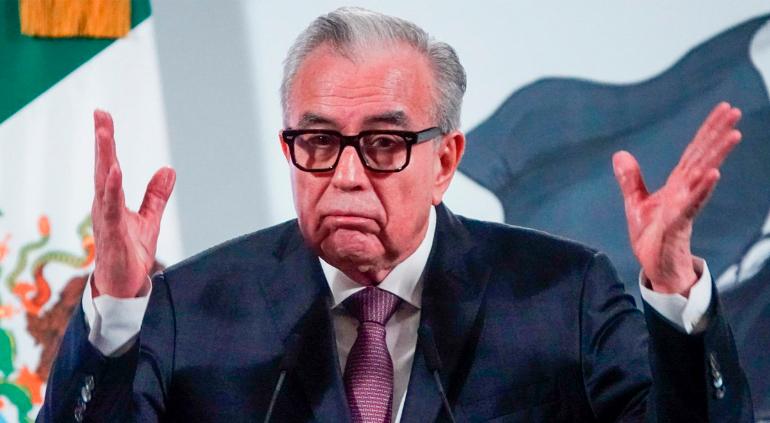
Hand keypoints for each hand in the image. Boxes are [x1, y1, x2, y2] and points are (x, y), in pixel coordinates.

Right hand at [91, 110, 175, 297]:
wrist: (123, 289)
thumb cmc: (130, 254)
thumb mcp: (149, 220)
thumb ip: (155, 195)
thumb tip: (168, 169)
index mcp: (111, 201)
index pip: (109, 165)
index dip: (107, 142)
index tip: (103, 116)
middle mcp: (104, 206)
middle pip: (103, 167)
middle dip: (102, 141)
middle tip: (101, 114)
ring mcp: (106, 219)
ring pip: (104, 183)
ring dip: (105, 158)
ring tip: (105, 134)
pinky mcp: (111, 235)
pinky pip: (111, 209)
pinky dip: (112, 189)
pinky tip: (116, 171)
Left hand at [612, 102, 741, 295]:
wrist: (654, 266)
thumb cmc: (652, 236)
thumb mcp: (636, 203)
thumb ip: (631, 179)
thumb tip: (620, 154)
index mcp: (677, 184)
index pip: (694, 151)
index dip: (707, 129)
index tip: (724, 107)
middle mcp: (685, 191)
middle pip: (703, 156)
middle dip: (718, 134)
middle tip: (735, 111)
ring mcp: (684, 205)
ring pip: (703, 176)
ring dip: (717, 156)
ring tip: (734, 135)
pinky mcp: (677, 223)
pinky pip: (691, 204)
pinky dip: (701, 189)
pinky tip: (713, 174)